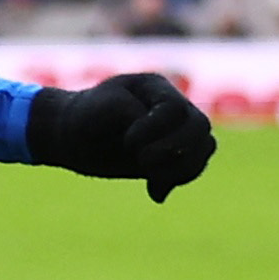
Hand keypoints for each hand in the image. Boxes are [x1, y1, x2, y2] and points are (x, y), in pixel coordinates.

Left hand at [27, 73, 216, 201]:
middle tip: (141, 161)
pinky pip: (194, 166)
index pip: (175, 108)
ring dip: (181, 168)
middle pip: (199, 126)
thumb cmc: (84, 116)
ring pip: (204, 147)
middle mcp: (172, 105)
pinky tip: (155, 192)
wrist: (74, 136)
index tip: (128, 142)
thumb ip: (130, 115)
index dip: (156, 129)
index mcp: (153, 87)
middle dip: (174, 150)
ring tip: (151, 178)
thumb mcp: (98, 110)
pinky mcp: (175, 153)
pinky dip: (178, 180)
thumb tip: (163, 141)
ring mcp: (178, 129)